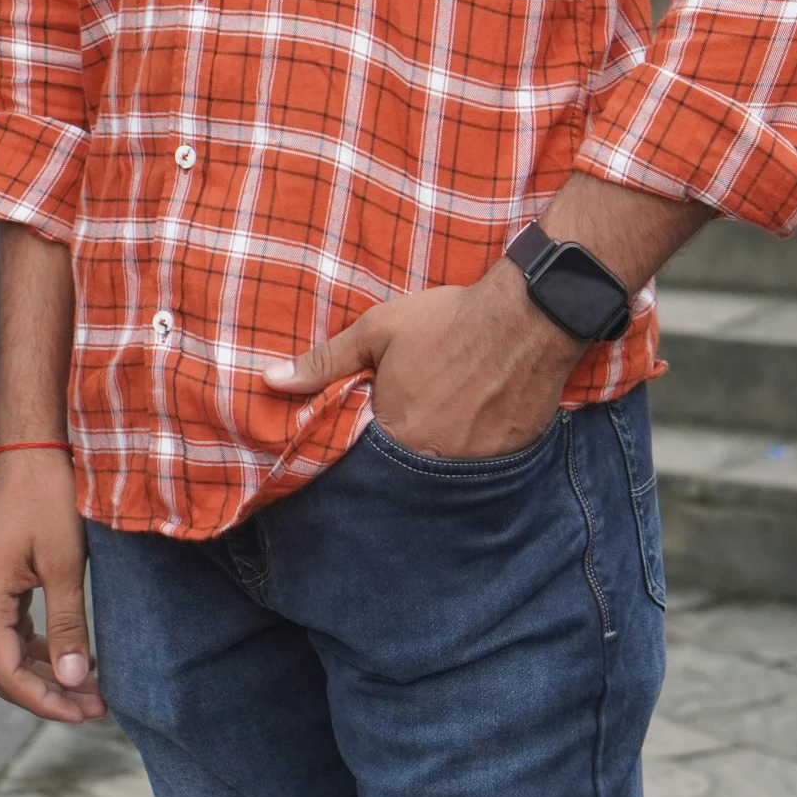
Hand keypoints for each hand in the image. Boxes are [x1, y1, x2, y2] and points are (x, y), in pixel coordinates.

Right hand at [0, 452, 106, 723]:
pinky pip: (11, 628)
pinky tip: (73, 654)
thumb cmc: (48, 496)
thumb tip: (73, 681)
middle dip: (51, 691)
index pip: (7, 674)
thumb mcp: (65, 563)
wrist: (31, 446)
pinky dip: (39, 646)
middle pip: (6, 668)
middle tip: (97, 705)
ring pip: (9, 651)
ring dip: (47, 671)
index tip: (86, 712)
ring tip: (91, 687)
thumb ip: (67, 625)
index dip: (47, 702)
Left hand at [262, 258, 581, 459]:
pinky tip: (471, 427)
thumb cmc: (446, 322)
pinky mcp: (506, 463)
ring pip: (440, 477)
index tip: (364, 431)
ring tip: (440, 424)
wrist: (526, 318)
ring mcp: (473, 468)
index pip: (362, 462)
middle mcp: (432, 463)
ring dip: (434, 457)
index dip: (360, 448)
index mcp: (395, 435)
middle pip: (402, 473)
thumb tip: (270, 381)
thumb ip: (324, 361)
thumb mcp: (377, 331)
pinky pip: (477, 473)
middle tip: (411, 421)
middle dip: (397, 456)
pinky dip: (469, 456)